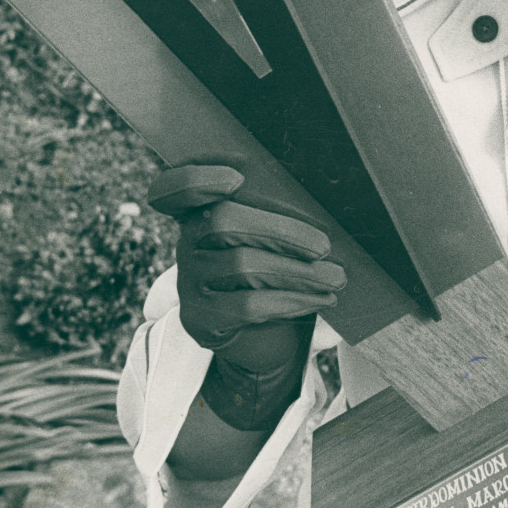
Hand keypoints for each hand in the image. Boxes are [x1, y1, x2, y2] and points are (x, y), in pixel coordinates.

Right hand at [149, 164, 345, 353]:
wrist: (250, 330)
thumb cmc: (269, 265)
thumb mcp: (268, 235)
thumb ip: (278, 214)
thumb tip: (328, 205)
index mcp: (199, 211)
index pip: (171, 188)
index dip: (195, 179)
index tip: (237, 178)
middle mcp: (186, 242)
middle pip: (223, 220)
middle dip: (281, 231)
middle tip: (324, 246)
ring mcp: (189, 281)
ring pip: (242, 264)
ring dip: (299, 271)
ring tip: (336, 277)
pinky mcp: (200, 317)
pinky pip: (248, 304)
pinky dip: (291, 300)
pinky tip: (321, 298)